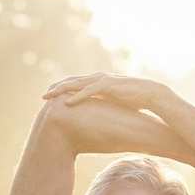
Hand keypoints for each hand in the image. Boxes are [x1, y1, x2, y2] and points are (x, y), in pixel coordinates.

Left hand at [42, 72, 168, 111]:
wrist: (151, 95)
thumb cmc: (134, 101)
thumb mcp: (113, 103)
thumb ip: (102, 104)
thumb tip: (94, 115)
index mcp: (99, 81)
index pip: (76, 83)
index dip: (62, 88)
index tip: (50, 95)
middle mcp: (99, 78)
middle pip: (72, 81)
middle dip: (57, 87)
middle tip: (43, 95)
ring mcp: (103, 80)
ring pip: (77, 84)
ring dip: (62, 90)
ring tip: (49, 96)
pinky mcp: (109, 86)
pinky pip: (89, 91)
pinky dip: (78, 96)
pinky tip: (68, 103)